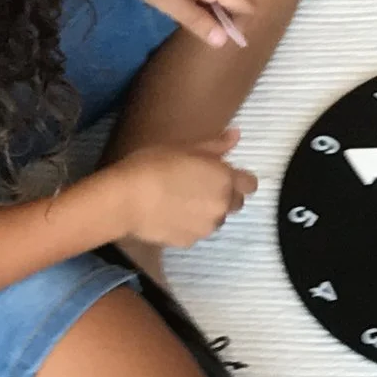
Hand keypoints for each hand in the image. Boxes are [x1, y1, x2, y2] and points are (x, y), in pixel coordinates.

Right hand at [97, 131, 256, 248]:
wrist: (126, 200)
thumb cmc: (154, 165)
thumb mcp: (186, 147)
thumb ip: (216, 145)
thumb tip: (237, 134)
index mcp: (225, 179)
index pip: (250, 184)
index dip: (239, 179)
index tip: (223, 175)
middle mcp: (222, 206)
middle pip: (236, 203)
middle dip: (223, 196)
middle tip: (198, 187)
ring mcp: (206, 227)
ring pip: (216, 219)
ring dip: (207, 212)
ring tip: (180, 201)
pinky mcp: (189, 242)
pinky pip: (196, 232)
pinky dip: (188, 225)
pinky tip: (169, 215)